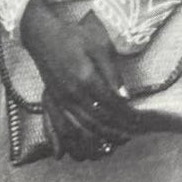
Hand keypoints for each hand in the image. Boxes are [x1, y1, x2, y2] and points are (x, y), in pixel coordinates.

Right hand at [19, 0, 141, 143]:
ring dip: (102, 140)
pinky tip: (90, 145)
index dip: (127, 116)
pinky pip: (66, 129)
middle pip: (99, 121)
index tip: (139, 121)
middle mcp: (73, 93)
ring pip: (84, 130)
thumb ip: (112, 71)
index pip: (112, 105)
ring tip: (117, 144)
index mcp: (86, 78)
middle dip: (118, 132)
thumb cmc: (73, 36)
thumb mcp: (98, 45)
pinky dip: (79, 142)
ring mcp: (62, 100)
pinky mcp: (54, 103)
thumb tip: (126, 97)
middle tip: (132, 136)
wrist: (42, 36)